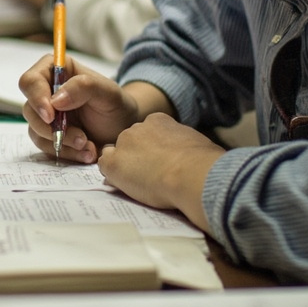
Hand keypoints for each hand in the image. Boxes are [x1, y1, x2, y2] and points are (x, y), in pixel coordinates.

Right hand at [19, 53, 143, 163]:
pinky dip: (66, 153)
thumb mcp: (108, 92)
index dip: (36, 98)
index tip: (51, 116)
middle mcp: (46, 91)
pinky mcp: (48, 135)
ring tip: (88, 146)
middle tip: (80, 138)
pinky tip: (86, 153)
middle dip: (53, 128)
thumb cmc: (116, 105)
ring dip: (62, 143)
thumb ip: (83, 87)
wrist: (122, 130)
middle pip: (30, 109)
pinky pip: (46, 147)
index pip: (31, 81)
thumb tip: (56, 100)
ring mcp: (46, 115)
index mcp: (56, 70)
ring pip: (36, 131)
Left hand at [98, 114, 223, 231]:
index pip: (147, 132)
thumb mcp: (196, 143)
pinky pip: (105, 166)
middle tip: (149, 174)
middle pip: (130, 142)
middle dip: (136, 156)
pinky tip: (124, 186)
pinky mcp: (114, 162)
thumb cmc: (202, 161)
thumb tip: (191, 154)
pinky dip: (112, 176)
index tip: (159, 161)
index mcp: (159, 121)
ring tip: (139, 183)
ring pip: (115, 153)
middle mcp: (138, 127)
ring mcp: (123, 144)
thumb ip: (185, 144)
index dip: (151, 149)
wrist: (191, 173)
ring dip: (123, 165)